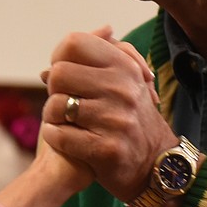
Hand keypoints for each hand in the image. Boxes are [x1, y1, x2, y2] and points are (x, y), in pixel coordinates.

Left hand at [40, 27, 178, 202]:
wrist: (154, 163)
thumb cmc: (128, 117)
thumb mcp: (123, 82)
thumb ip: (95, 63)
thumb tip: (69, 51)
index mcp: (125, 67)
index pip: (74, 43)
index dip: (60, 58)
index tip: (66, 76)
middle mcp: (123, 89)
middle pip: (59, 73)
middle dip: (55, 89)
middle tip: (65, 102)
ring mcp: (116, 120)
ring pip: (55, 105)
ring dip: (52, 116)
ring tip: (66, 121)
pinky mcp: (106, 149)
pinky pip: (58, 135)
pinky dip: (54, 136)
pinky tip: (64, 138)